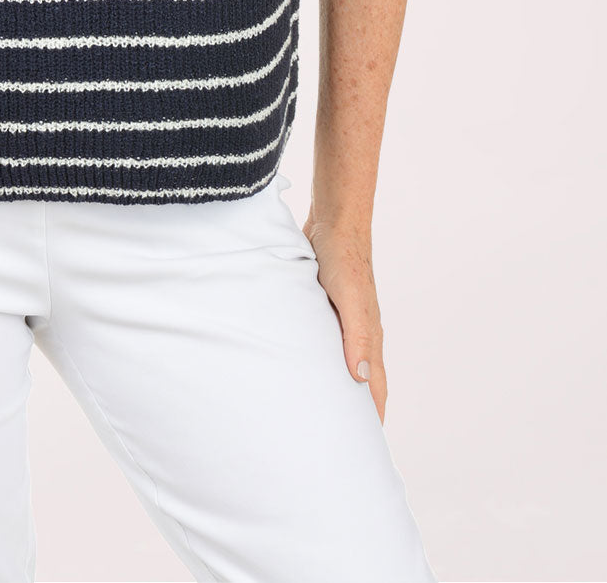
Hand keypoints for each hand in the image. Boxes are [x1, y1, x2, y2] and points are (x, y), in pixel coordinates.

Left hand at [302, 215, 387, 423]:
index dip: (372, 419)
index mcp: (369, 336)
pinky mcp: (324, 306)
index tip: (365, 451)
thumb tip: (360, 378)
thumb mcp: (351, 299)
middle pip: (360, 380)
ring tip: (317, 412)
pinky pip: (323, 341)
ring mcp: (342, 319)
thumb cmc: (345, 259)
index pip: (374, 388)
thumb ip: (357, 337)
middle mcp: (358, 332)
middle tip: (338, 441)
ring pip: (339, 361)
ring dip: (333, 385)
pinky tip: (300, 365)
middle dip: (353, 410)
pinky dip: (317, 359)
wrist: (335, 222)